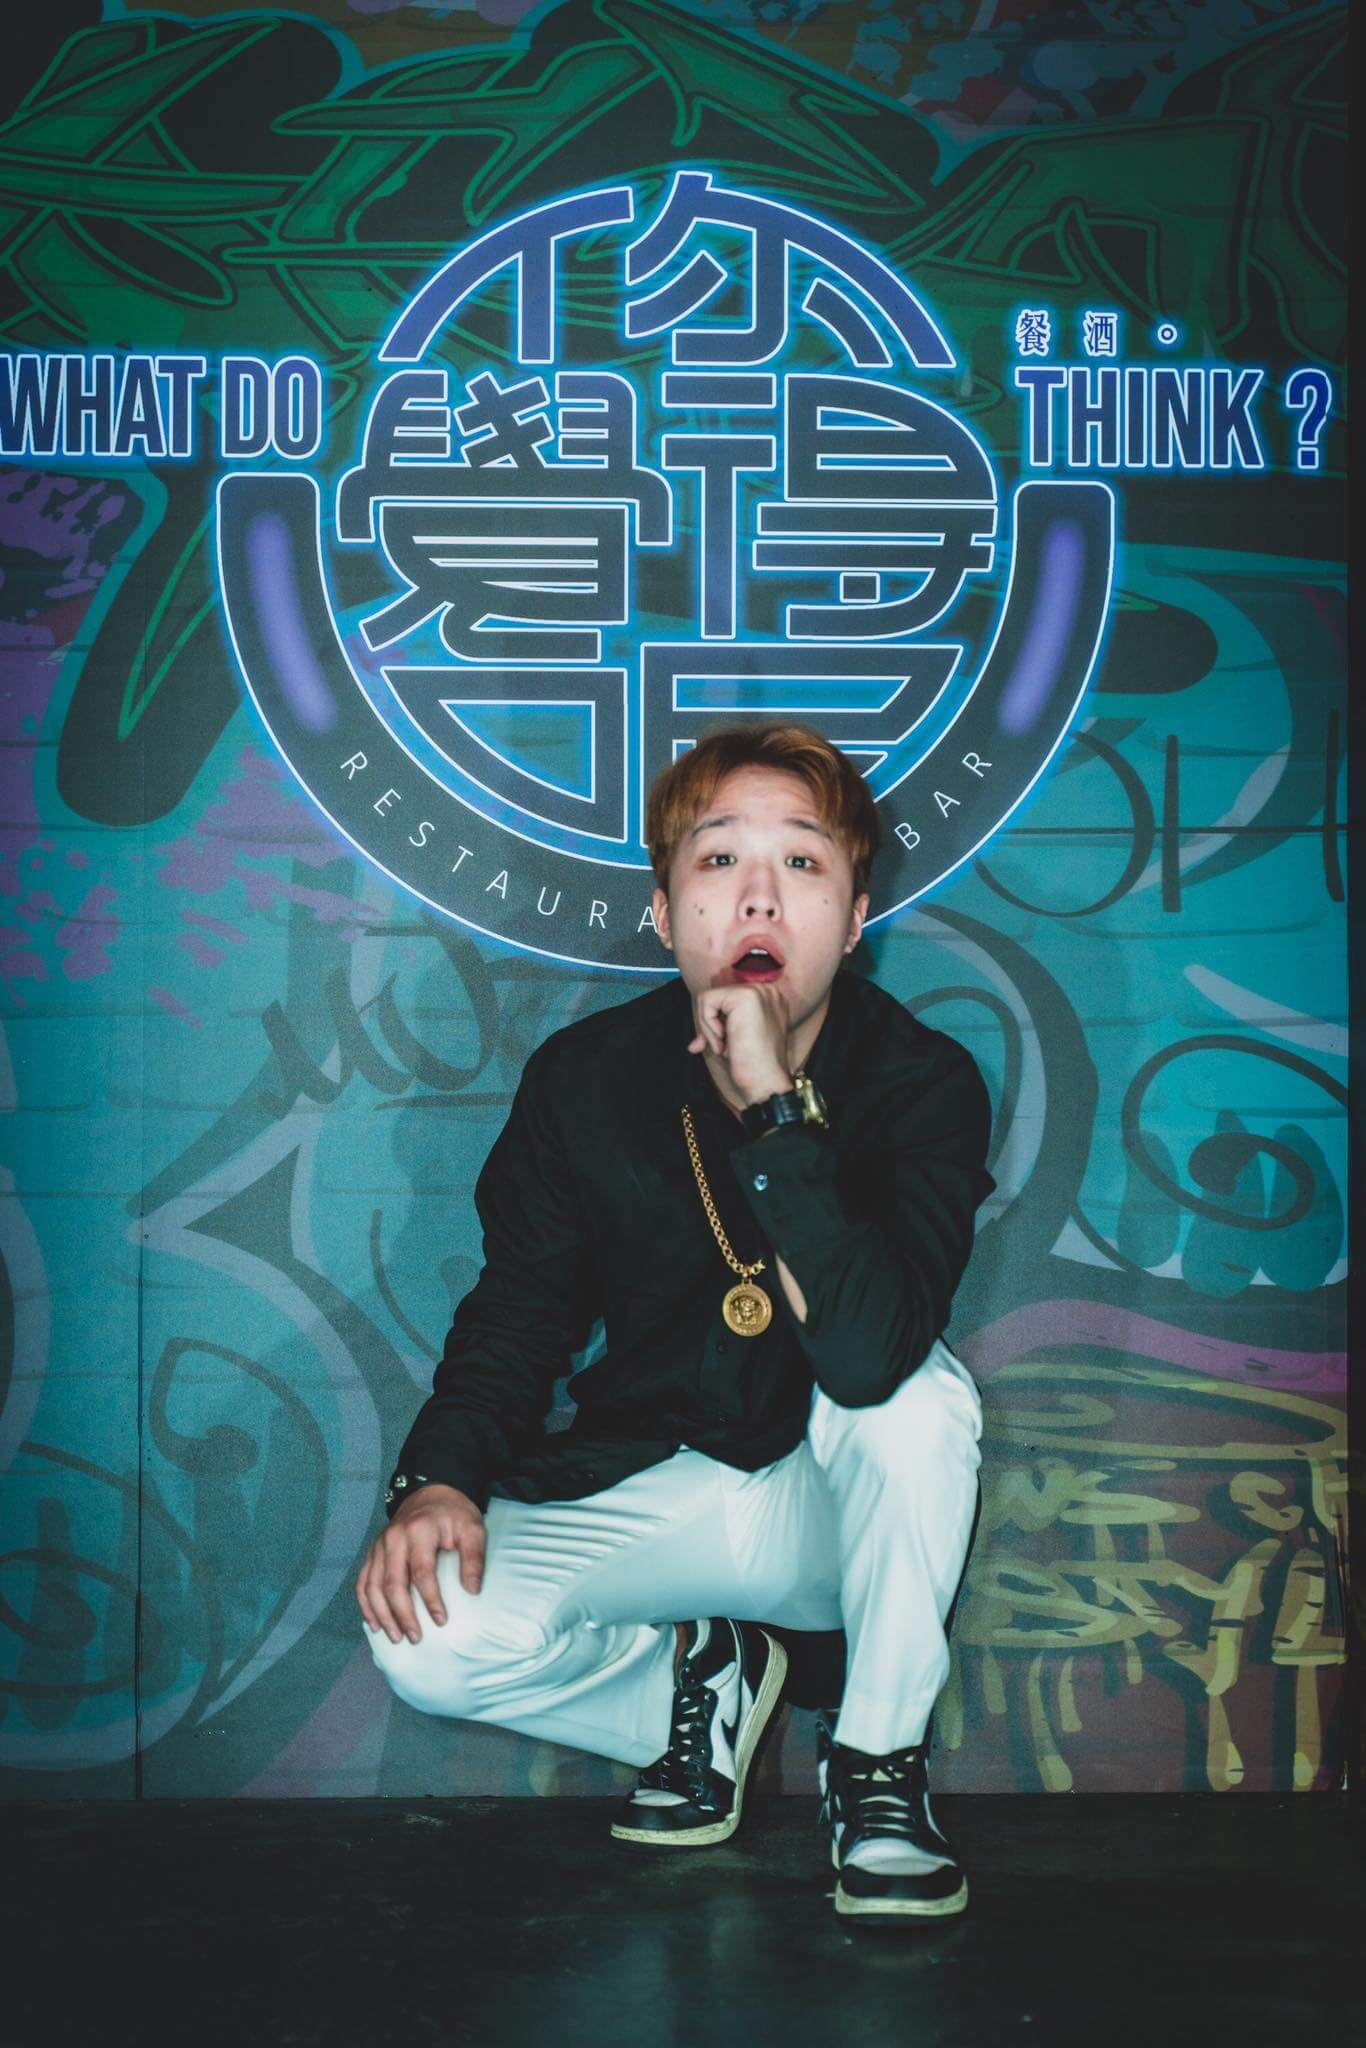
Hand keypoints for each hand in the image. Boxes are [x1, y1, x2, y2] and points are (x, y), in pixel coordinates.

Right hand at [356, 1483, 484, 1644]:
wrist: (430, 1493)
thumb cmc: (453, 1514)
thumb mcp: (472, 1528)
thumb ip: (474, 1557)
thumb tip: (472, 1590)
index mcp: (419, 1531)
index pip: (422, 1572)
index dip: (430, 1600)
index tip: (441, 1621)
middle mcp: (394, 1538)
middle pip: (392, 1583)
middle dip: (403, 1614)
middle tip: (415, 1638)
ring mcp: (379, 1545)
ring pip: (373, 1586)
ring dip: (383, 1615)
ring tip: (396, 1637)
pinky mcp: (373, 1552)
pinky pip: (362, 1581)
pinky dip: (366, 1604)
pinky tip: (374, 1623)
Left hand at [687, 981, 792, 1104]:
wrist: (766, 1083)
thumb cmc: (754, 1066)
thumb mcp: (738, 1037)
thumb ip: (721, 1025)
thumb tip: (695, 1043)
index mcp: (769, 999)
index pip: (728, 998)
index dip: (717, 1021)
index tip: (720, 1044)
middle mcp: (767, 991)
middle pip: (718, 996)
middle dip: (711, 1025)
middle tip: (723, 1048)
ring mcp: (758, 992)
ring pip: (709, 998)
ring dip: (709, 1029)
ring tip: (725, 1047)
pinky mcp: (745, 997)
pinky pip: (707, 1002)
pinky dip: (708, 1026)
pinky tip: (723, 1043)